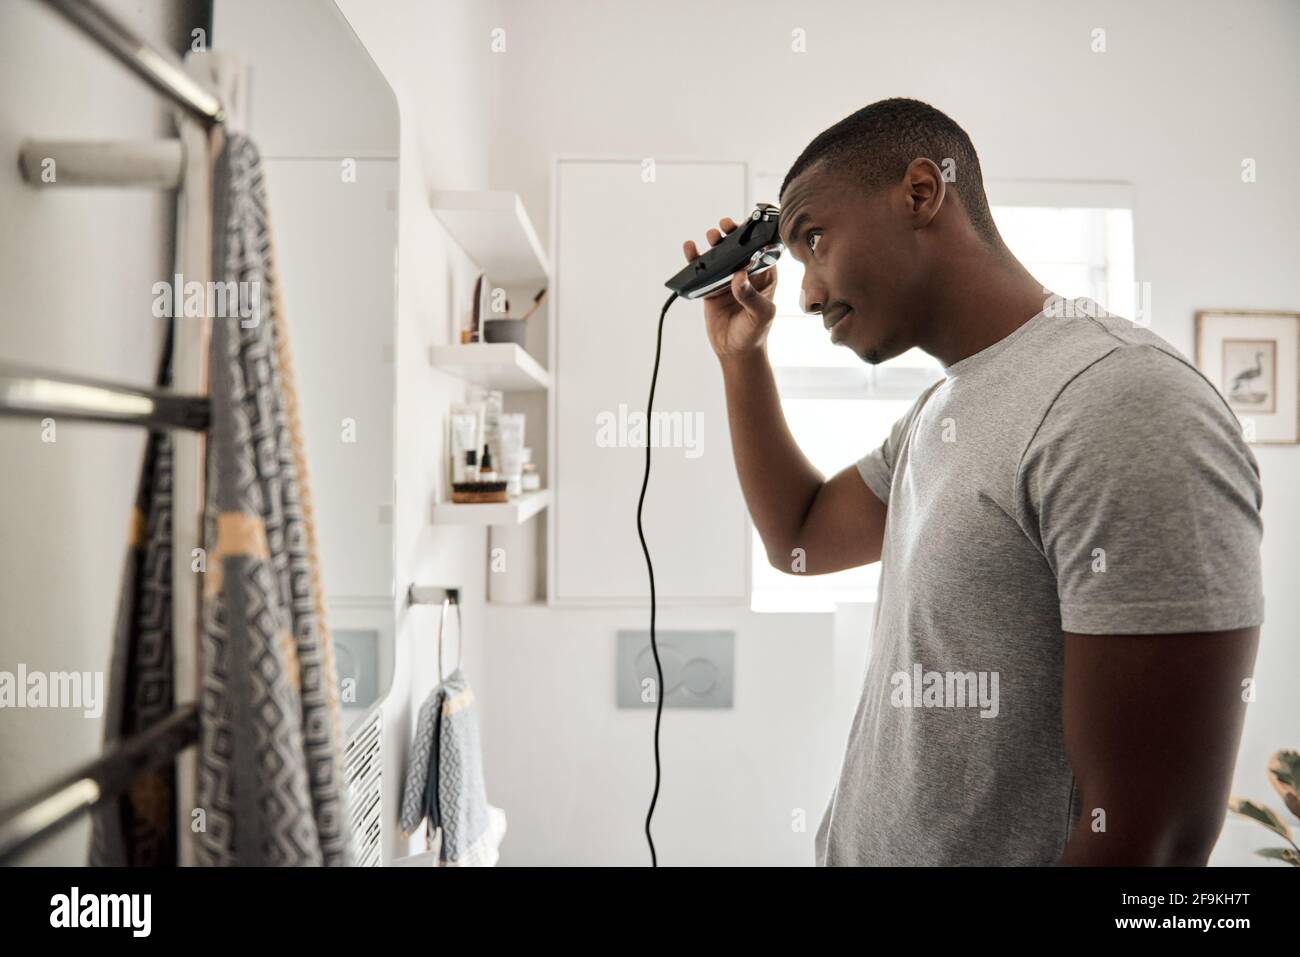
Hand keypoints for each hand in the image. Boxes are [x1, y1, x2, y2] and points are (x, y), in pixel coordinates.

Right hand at [682, 216, 778, 359]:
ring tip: (712, 236)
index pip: (763, 250)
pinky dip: (696, 259)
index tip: (749, 226)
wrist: (735, 351)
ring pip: (721, 255)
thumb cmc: (754, 333)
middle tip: (726, 226)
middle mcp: (747, 274)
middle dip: (734, 234)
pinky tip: (691, 249)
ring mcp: (728, 279)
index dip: (756, 236)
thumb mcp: (760, 315)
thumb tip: (739, 276)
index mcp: (765, 276)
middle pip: (740, 248)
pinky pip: (703, 270)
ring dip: (716, 243)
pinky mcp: (712, 287)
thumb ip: (751, 296)